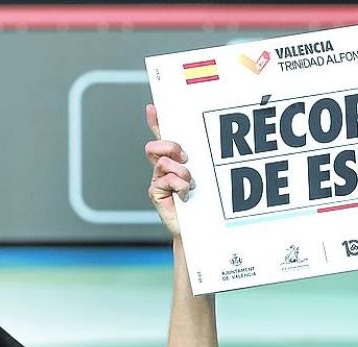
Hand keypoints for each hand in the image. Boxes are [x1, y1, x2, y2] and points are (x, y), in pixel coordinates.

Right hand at [144, 104, 193, 237]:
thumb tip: (196, 150)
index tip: (153, 108)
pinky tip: (185, 196)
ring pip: (163, 163)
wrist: (196, 228)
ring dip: (181, 172)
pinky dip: (180, 186)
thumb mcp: (203, 177)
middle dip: (172, 147)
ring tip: (190, 184)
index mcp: (173, 161)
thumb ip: (198, 162)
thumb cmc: (202, 203)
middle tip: (186, 159)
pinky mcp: (155, 193)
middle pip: (157, 146)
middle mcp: (163, 169)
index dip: (156, 122)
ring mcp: (158, 180)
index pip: (161, 137)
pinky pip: (166, 180)